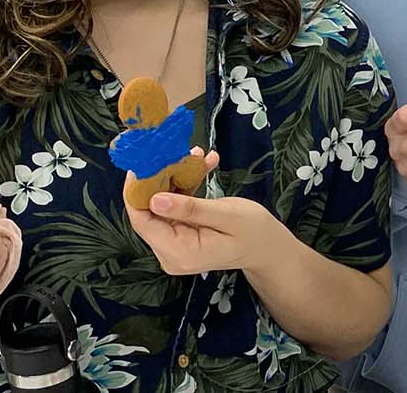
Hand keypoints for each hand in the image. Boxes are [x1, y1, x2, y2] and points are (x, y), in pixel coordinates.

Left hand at [128, 151, 287, 275]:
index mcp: (181, 252)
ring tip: (196, 156)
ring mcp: (174, 247)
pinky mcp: (180, 238)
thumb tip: (154, 199)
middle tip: (174, 152)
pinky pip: (173, 209)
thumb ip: (190, 209)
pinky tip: (200, 168)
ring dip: (175, 180)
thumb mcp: (226, 215)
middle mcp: (171, 254)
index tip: (143, 162)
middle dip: (161, 180)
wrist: (269, 248)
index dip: (137, 192)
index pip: (143, 222)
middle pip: (150, 213)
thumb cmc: (254, 232)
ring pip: (161, 207)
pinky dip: (184, 188)